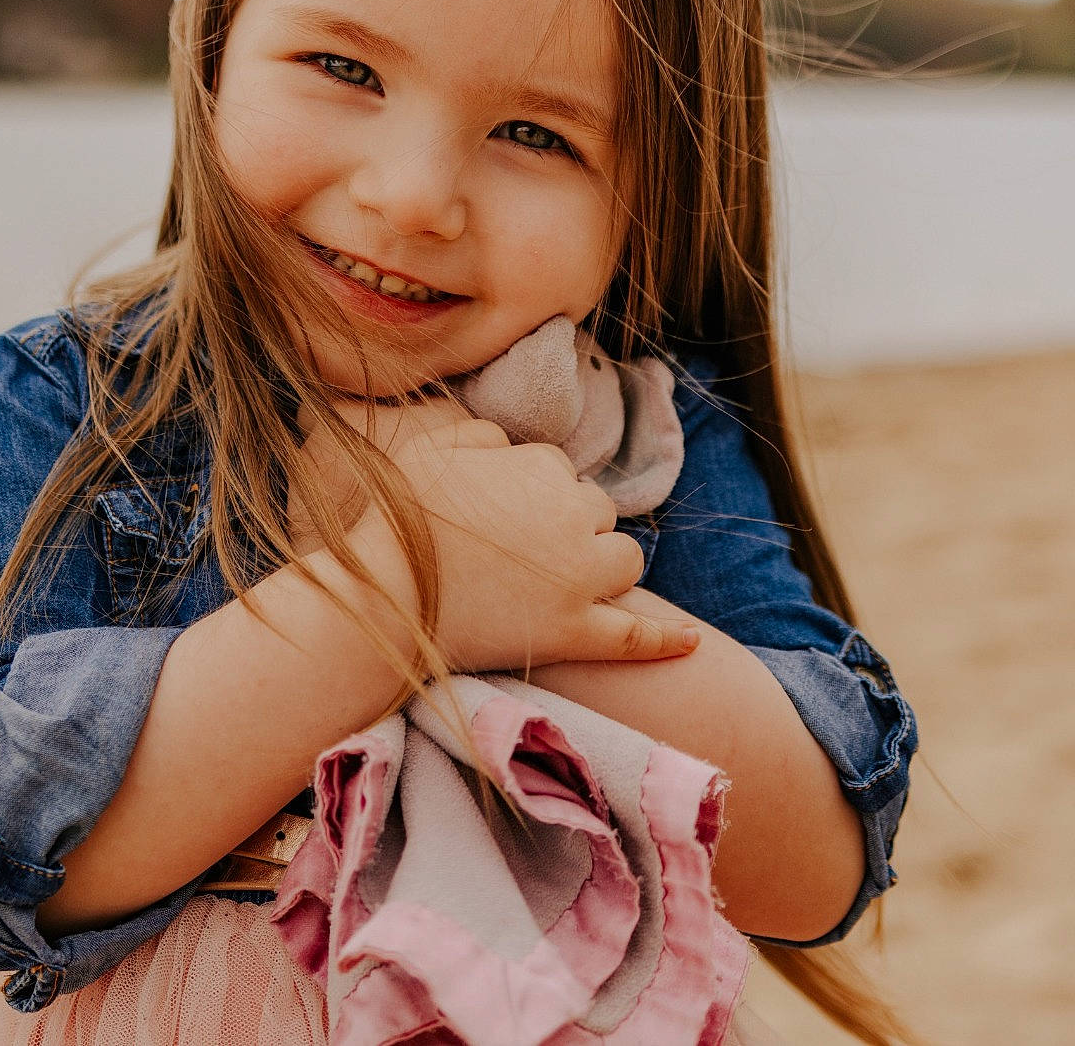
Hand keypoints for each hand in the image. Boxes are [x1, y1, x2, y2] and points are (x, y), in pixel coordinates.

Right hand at [296, 395, 700, 673]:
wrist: (383, 595)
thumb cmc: (396, 520)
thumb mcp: (431, 448)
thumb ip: (479, 433)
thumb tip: (508, 444)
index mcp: (541, 468)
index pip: (560, 473)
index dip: (533, 496)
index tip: (502, 516)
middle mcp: (572, 517)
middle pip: (600, 513)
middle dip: (574, 528)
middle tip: (525, 554)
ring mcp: (578, 579)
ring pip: (625, 561)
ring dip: (606, 566)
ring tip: (568, 583)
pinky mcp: (574, 633)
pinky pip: (636, 636)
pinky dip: (667, 639)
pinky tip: (691, 642)